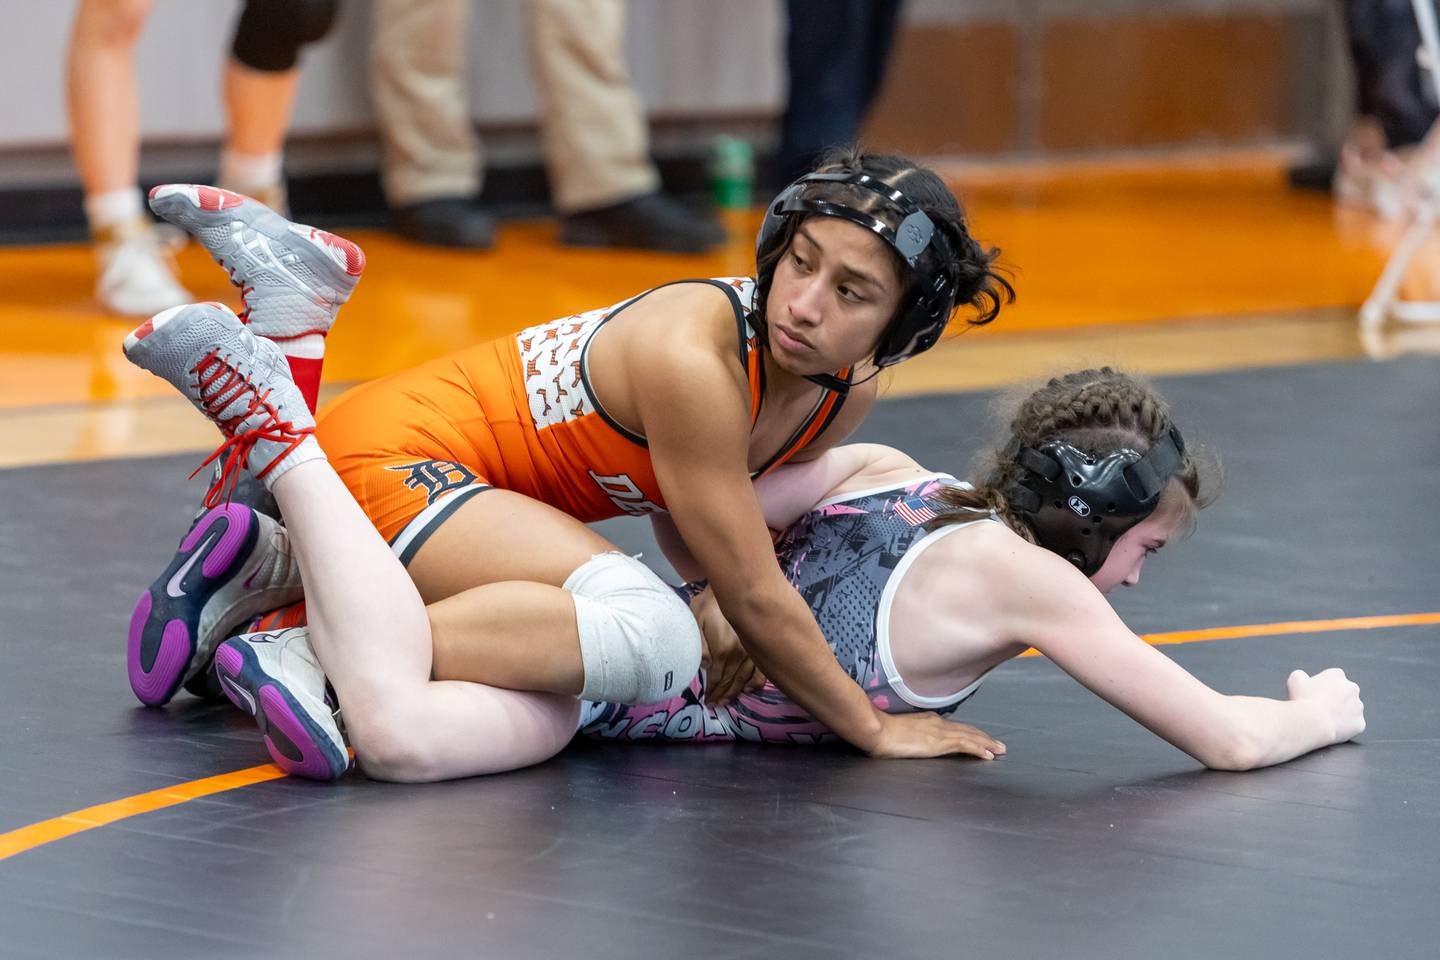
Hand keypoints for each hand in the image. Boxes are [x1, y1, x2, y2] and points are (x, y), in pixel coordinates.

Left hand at [692, 587, 766, 705]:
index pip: (716, 677)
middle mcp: (741, 654)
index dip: (711, 691)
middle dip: (722, 695)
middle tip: (715, 705)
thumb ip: (699, 645)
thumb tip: (704, 666)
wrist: (733, 586)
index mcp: (723, 649)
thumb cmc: (709, 603)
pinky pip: (761, 671)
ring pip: (745, 680)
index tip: (707, 701)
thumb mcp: (695, 619)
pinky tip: (748, 689)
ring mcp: (753, 652)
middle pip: (730, 682)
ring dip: (735, 692)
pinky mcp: (761, 648)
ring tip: (727, 701)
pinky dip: (755, 683)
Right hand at [866, 711, 1006, 760]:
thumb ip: (909, 734)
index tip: (980, 738)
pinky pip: (966, 745)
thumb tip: (910, 740)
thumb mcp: (898, 732)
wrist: (876, 730)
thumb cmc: (880, 732)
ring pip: (971, 737)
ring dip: (987, 743)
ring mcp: (940, 732)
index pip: (954, 727)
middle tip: (999, 745)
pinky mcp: (940, 742)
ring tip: (1000, 750)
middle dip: (984, 737)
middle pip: (967, 730)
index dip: (970, 733)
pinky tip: (988, 755)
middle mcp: (937, 723)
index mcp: (928, 721)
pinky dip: (979, 749)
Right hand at [1286, 668, 1364, 743]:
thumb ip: (1301, 675)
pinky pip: (1352, 725)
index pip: (1331, 678)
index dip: (1321, 687)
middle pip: (1344, 693)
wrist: (1313, 722)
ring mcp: (1358, 706)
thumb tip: (1303, 677)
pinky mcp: (1360, 723)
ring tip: (1325, 719)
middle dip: (1335, 699)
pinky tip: (1332, 728)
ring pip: (1350, 710)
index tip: (1313, 694)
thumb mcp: (1295, 680)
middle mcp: (1352, 688)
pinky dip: (1344, 727)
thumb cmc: (1303, 699)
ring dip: (1341, 713)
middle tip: (1319, 707)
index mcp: (1337, 675)